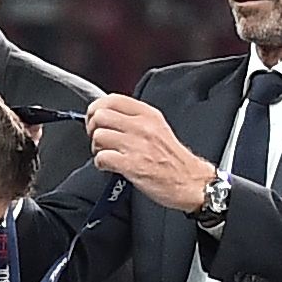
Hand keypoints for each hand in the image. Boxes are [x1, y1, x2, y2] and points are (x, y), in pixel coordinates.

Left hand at [82, 93, 217, 211]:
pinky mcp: (131, 165)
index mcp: (148, 115)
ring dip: (96, 147)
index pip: (112, 99)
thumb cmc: (172, 159)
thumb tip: (108, 115)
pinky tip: (110, 166)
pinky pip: (102, 157)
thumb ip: (135, 119)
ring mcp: (136, 145)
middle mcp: (142, 127)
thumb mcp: (158, 128)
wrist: (189, 182)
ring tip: (106, 153)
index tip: (95, 118)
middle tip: (99, 139)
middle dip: (93, 128)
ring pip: (98, 136)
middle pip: (100, 115)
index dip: (97, 108)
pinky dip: (100, 164)